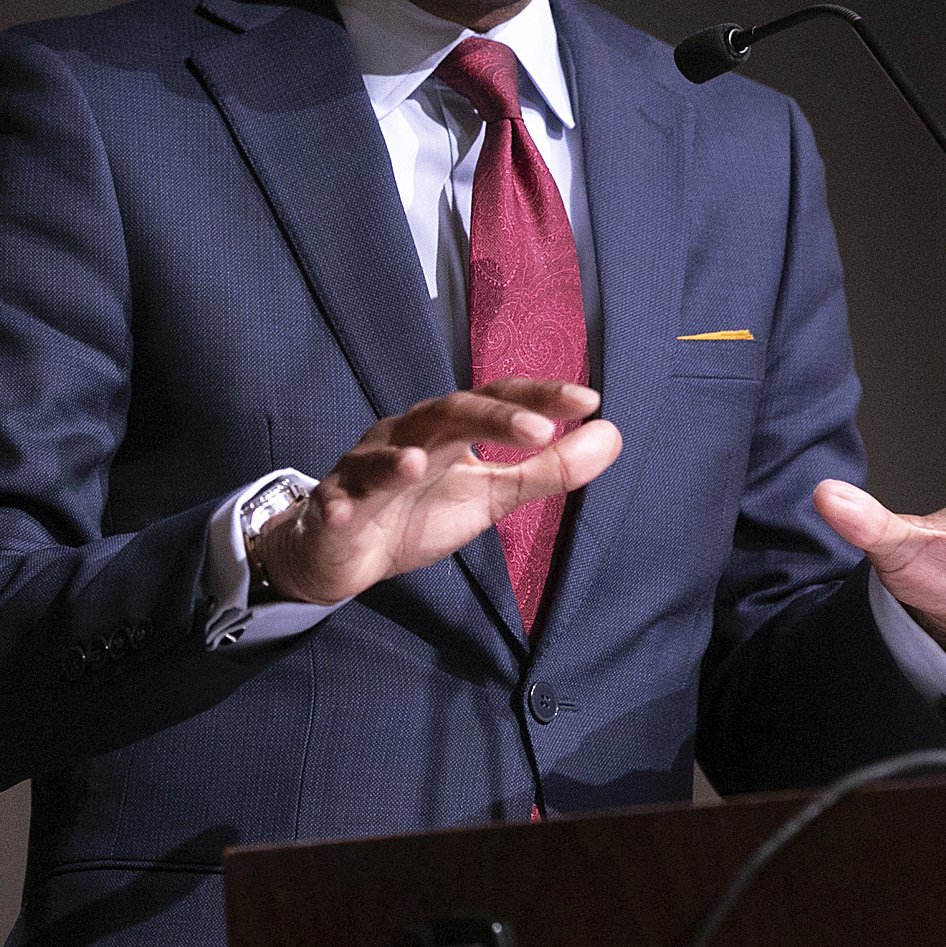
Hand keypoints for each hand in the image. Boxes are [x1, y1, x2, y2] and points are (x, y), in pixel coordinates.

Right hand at [258, 379, 621, 604]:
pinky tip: (343, 514)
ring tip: (421, 463)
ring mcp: (366, 469)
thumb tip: (612, 434)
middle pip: (448, 412)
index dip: (538, 395)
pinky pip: (333, 503)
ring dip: (398, 460)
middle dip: (490, 418)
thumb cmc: (420, 512)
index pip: (497, 399)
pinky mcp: (333, 507)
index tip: (589, 400)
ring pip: (382, 455)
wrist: (348, 551)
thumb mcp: (493, 495)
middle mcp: (408, 434)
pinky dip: (336, 506)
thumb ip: (548, 469)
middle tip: (540, 429)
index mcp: (450, 428)